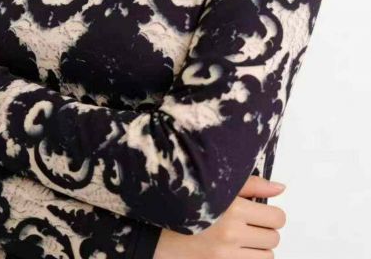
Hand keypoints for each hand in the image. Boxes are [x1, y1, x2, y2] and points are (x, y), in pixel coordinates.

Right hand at [153, 174, 286, 257]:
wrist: (157, 230)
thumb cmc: (186, 203)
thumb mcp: (216, 185)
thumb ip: (251, 185)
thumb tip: (280, 188)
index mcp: (232, 206)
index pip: (276, 217)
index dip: (271, 214)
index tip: (260, 211)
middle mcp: (230, 232)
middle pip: (274, 237)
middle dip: (265, 230)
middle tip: (248, 224)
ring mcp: (225, 255)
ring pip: (267, 257)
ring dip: (258, 248)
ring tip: (240, 238)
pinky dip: (250, 258)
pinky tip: (237, 250)